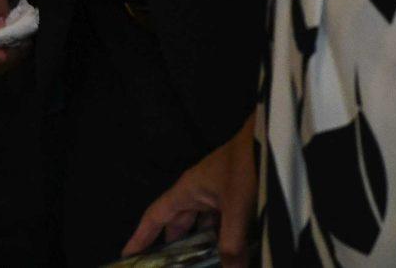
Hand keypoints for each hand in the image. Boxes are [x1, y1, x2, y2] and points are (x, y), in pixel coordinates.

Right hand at [124, 115, 256, 264]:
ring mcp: (214, 195)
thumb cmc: (244, 165)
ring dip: (199, 244)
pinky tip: (229, 252)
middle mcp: (196, 193)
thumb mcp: (236, 207)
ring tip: (199, 262)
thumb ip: (231, 243)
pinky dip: (220, 238)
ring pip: (200, 225)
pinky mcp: (232, 197)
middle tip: (167, 263)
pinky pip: (219, 222)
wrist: (266, 139)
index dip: (141, 236)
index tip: (129, 255)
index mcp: (187, 191)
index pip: (155, 216)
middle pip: (177, 224)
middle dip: (172, 247)